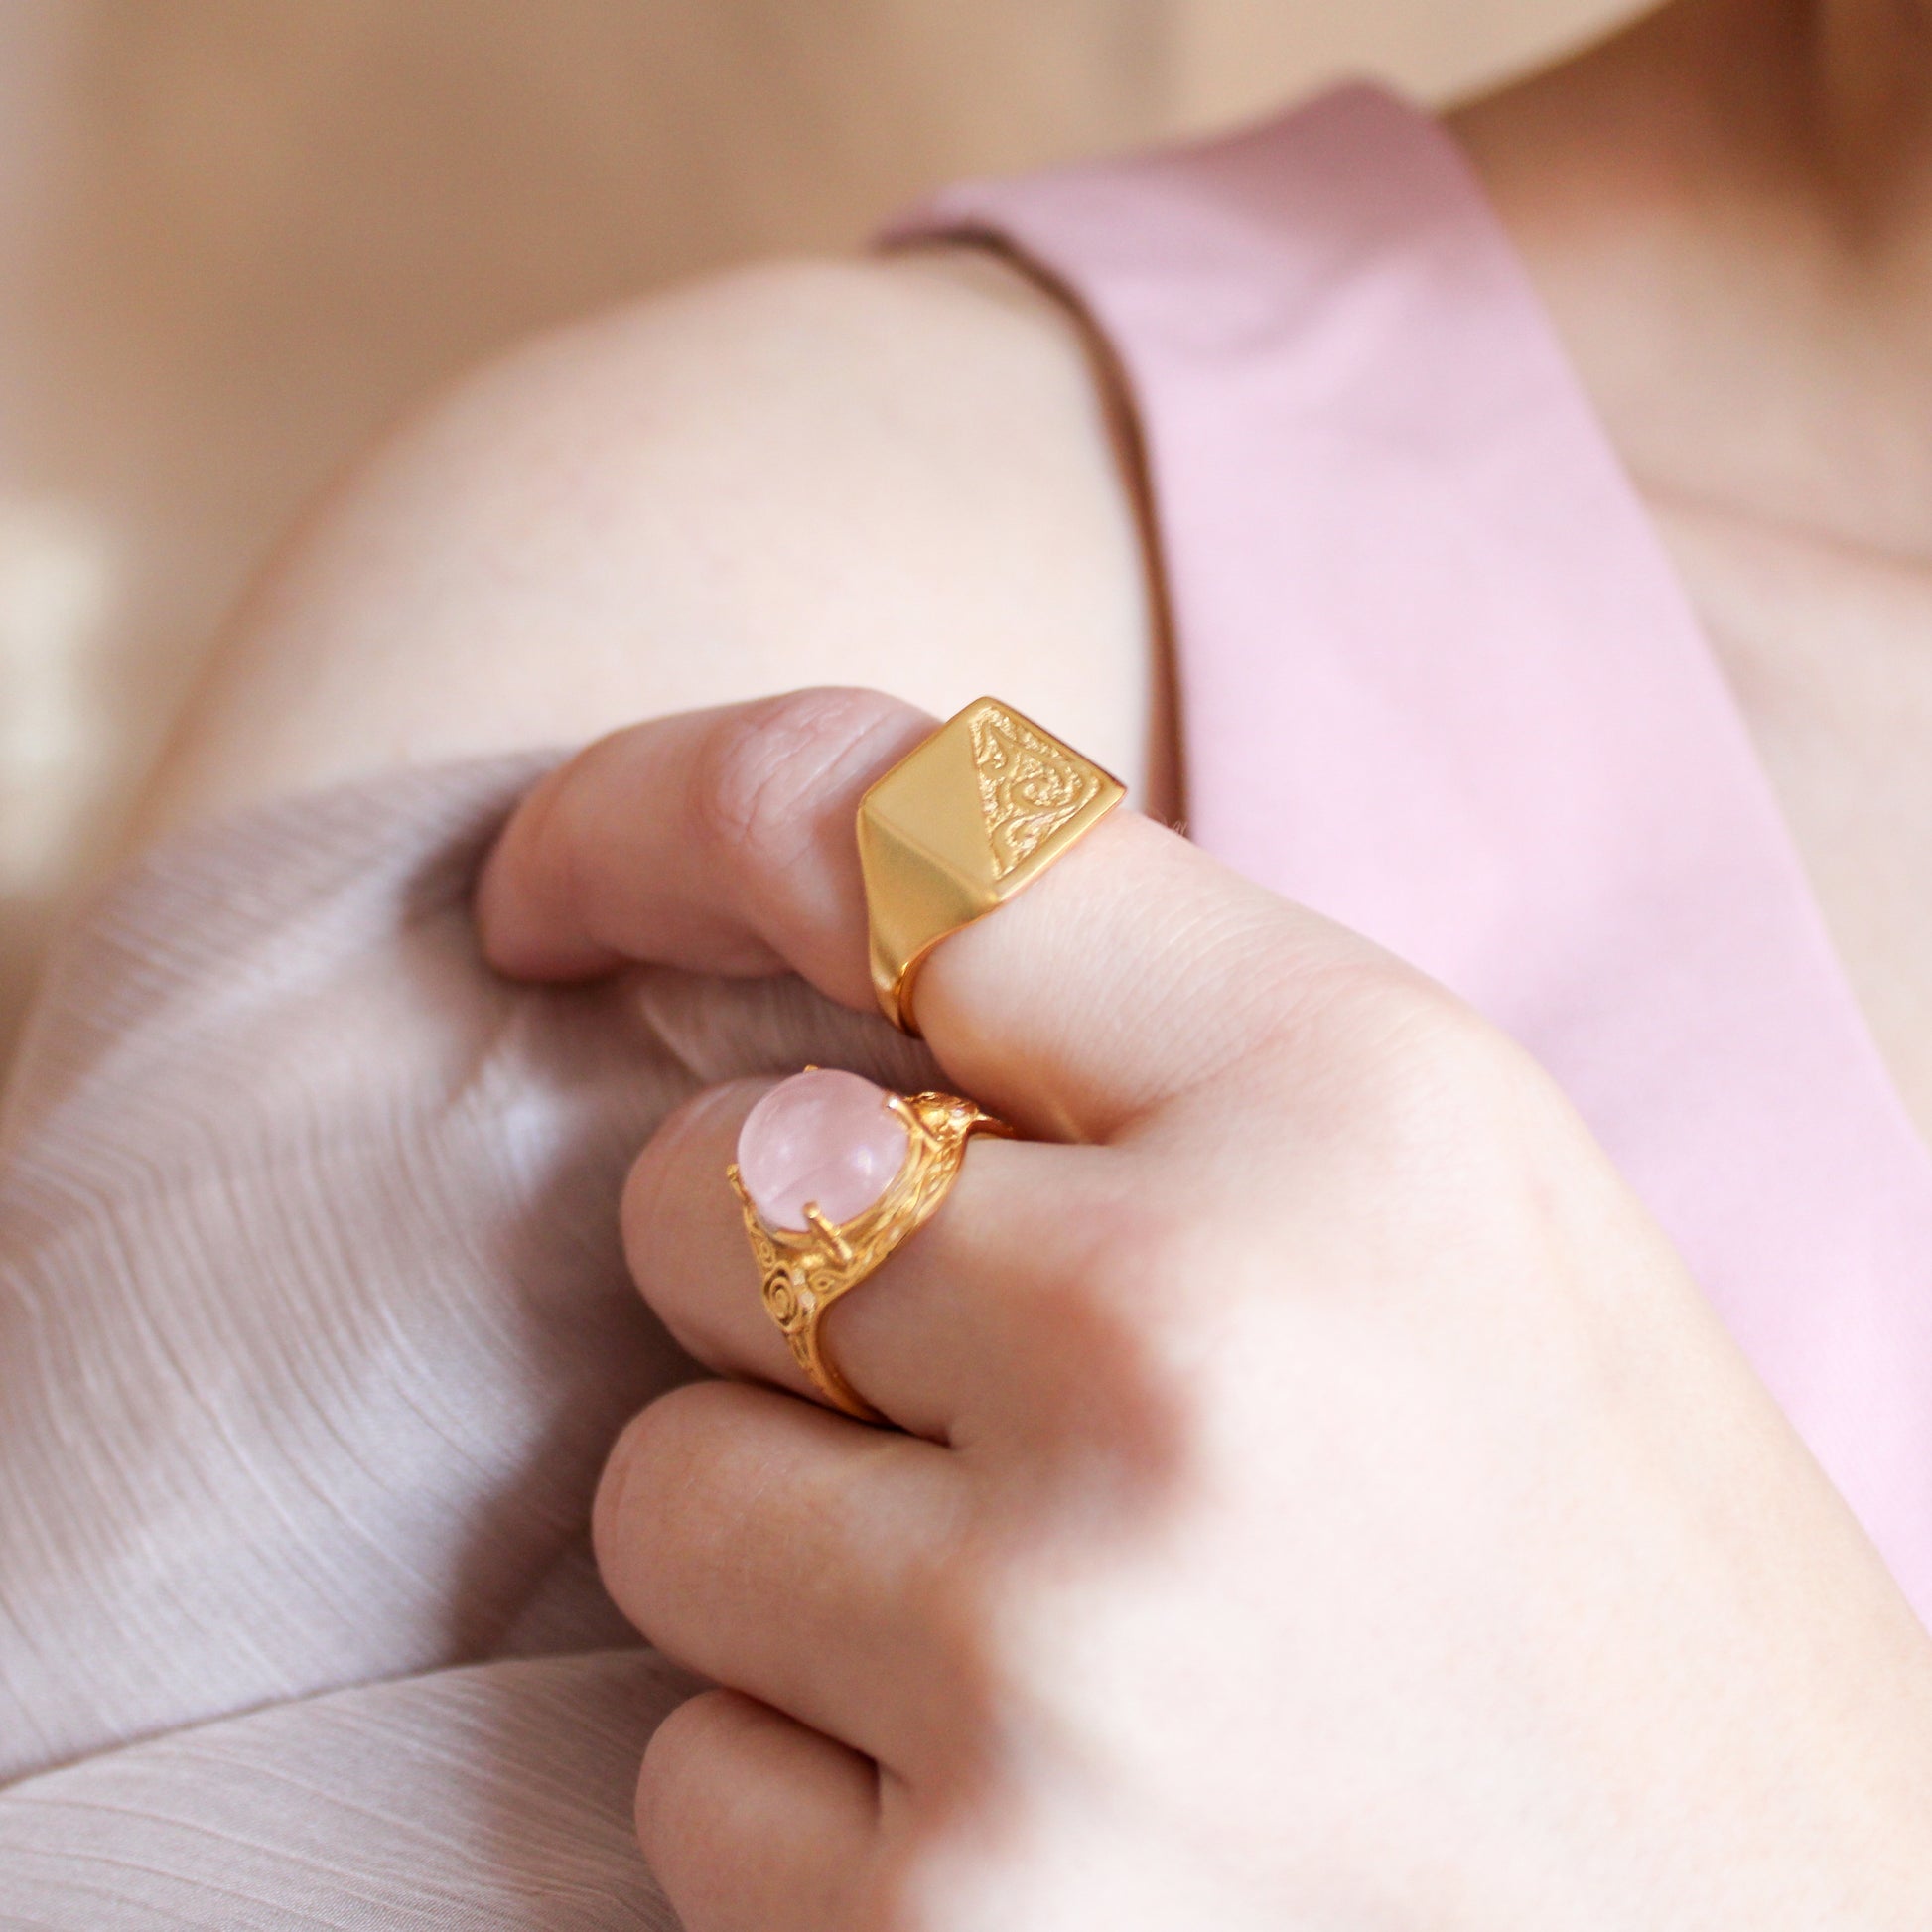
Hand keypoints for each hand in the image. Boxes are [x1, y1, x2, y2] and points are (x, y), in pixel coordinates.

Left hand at [479, 688, 1931, 1929]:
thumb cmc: (1602, 1568)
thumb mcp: (1444, 1204)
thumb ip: (1134, 1053)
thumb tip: (765, 995)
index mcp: (1355, 1102)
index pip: (880, 824)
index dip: (652, 815)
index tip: (541, 895)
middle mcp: (1197, 1342)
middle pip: (707, 1191)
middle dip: (780, 1285)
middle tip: (996, 1398)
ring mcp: (1059, 1656)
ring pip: (663, 1491)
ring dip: (799, 1556)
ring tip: (1066, 1646)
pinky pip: (687, 1771)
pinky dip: (813, 1790)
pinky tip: (1051, 1824)